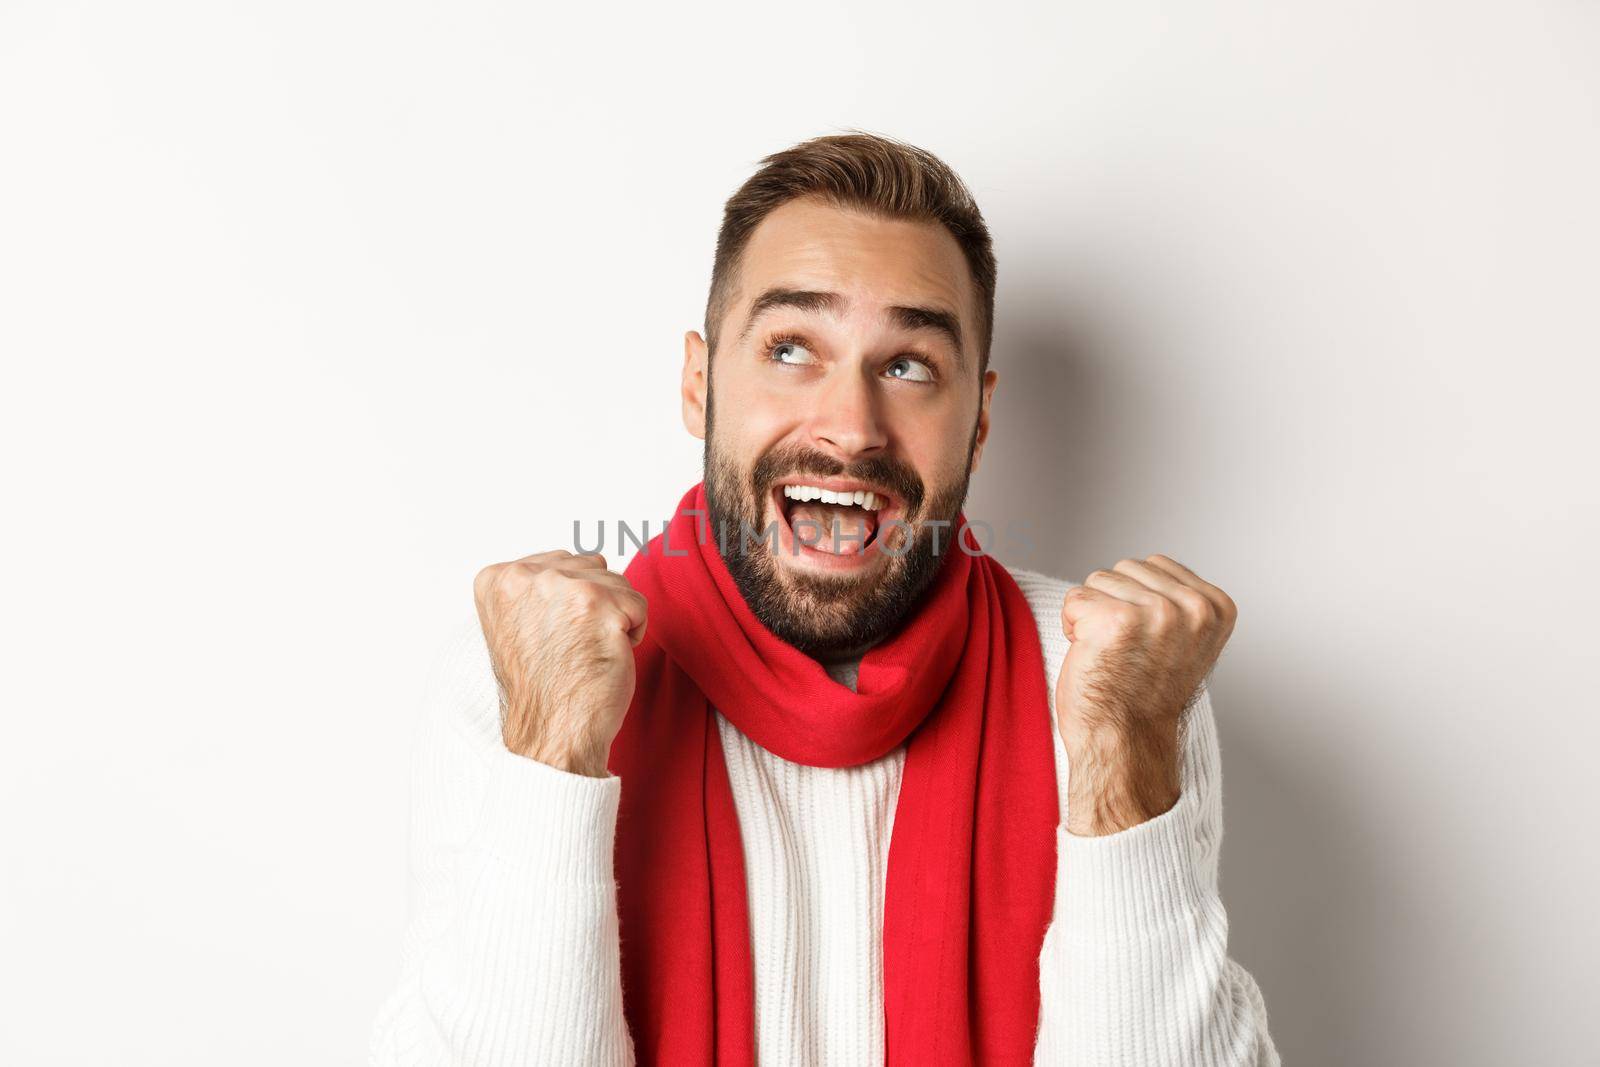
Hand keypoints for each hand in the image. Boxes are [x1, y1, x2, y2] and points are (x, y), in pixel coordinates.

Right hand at [473, 551, 647, 776]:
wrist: (550, 732)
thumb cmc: (542, 686)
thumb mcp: (519, 623)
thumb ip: (540, 587)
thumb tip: (589, 559)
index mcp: (498, 579)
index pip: (563, 563)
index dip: (570, 604)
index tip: (551, 638)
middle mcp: (525, 577)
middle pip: (592, 568)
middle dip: (595, 608)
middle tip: (570, 648)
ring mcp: (562, 588)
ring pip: (618, 584)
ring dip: (614, 620)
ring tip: (586, 652)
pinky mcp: (598, 605)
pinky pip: (638, 605)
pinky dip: (633, 633)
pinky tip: (605, 656)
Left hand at [1057, 554, 1236, 834]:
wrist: (1127, 743)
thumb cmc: (1144, 695)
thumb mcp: (1185, 640)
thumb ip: (1179, 602)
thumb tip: (1152, 567)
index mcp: (1217, 607)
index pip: (1155, 564)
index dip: (1138, 600)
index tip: (1148, 643)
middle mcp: (1193, 607)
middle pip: (1126, 567)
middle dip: (1114, 604)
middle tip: (1126, 652)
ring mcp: (1157, 612)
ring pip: (1098, 580)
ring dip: (1092, 616)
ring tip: (1111, 655)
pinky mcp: (1115, 620)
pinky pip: (1074, 599)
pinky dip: (1072, 627)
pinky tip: (1092, 657)